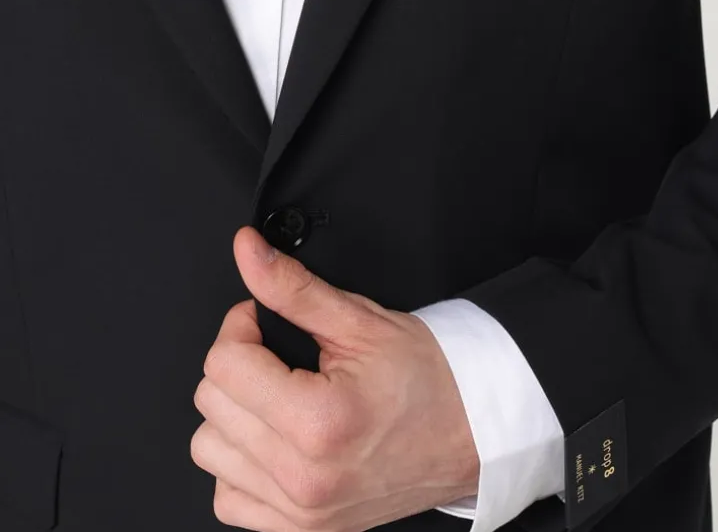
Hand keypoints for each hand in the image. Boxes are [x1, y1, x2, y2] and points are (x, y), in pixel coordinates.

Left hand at [191, 226, 480, 529]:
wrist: (473, 431)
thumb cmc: (429, 378)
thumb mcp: (361, 320)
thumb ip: (293, 287)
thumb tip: (247, 251)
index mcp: (318, 422)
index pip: (224, 363)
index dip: (241, 324)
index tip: (263, 318)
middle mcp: (303, 476)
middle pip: (211, 403)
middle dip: (239, 362)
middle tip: (278, 351)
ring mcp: (298, 512)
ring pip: (208, 449)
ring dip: (234, 414)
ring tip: (278, 394)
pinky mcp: (298, 530)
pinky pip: (227, 497)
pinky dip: (240, 464)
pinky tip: (274, 438)